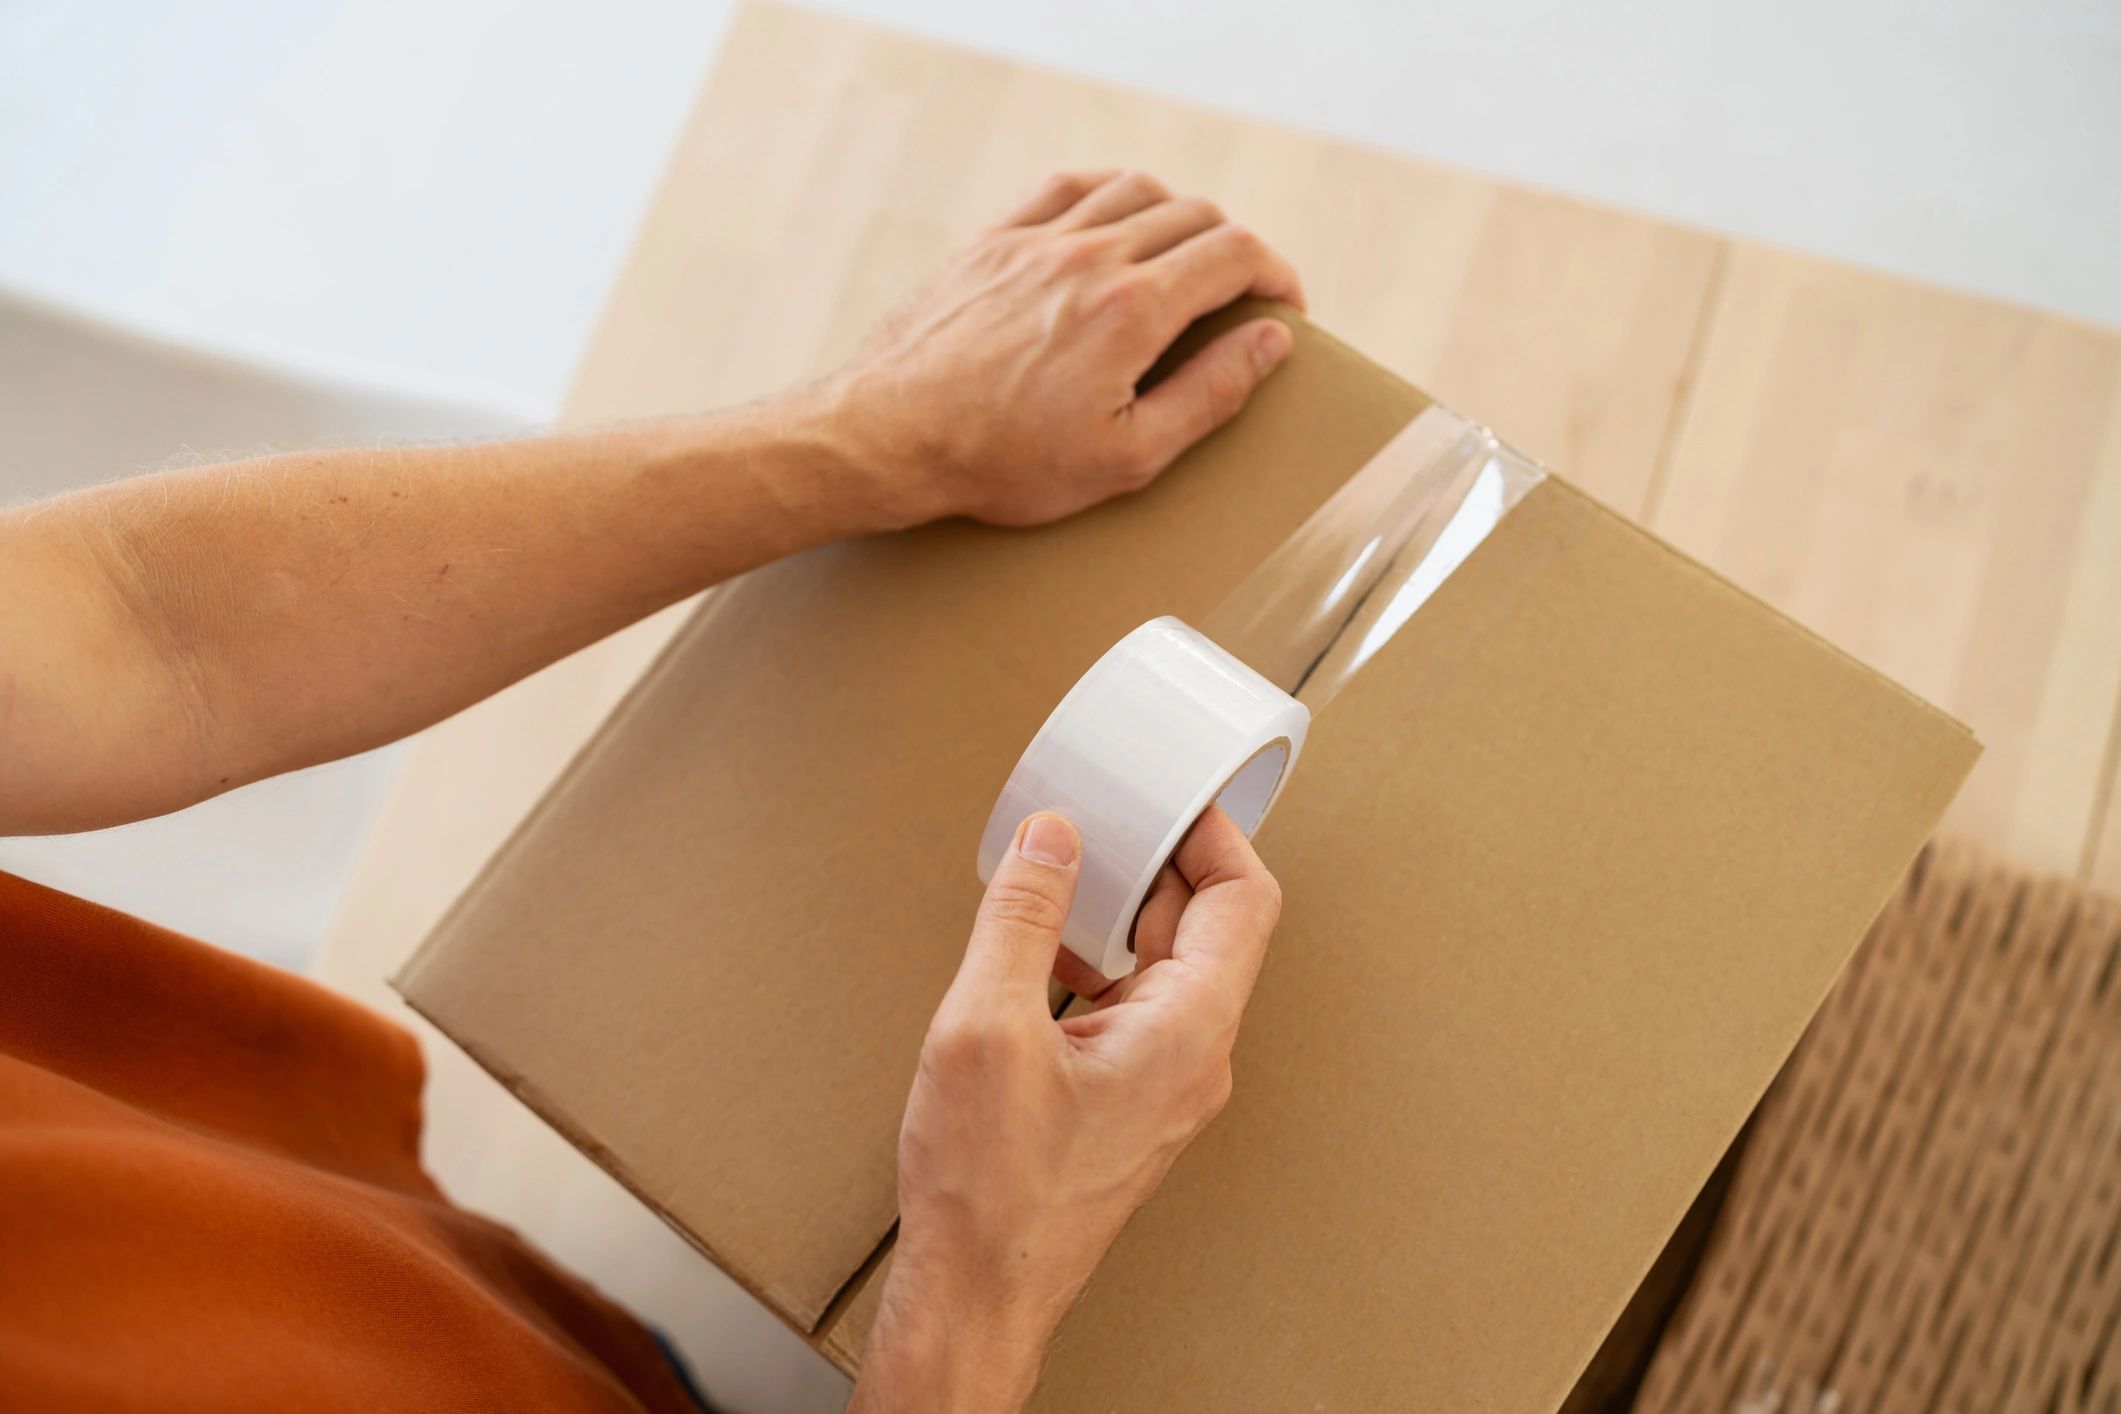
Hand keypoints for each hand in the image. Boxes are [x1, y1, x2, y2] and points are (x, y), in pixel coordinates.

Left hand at [822, 169, 1304, 528]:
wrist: (889, 436)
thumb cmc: (1004, 462)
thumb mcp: (1127, 457)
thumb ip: (1208, 394)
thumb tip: (1269, 342)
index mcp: (1134, 309)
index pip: (1236, 254)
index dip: (1277, 274)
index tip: (1284, 306)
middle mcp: (1091, 255)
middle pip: (1195, 215)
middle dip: (1235, 249)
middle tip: (1241, 294)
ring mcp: (1036, 239)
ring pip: (1135, 189)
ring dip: (1177, 215)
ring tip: (1184, 258)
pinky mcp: (991, 240)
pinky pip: (1066, 188)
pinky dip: (1107, 195)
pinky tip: (1113, 221)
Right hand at [847, 808, 1280, 1411]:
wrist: (977, 1294)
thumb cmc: (991, 1193)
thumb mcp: (986, 1025)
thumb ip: (1023, 916)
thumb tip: (1053, 841)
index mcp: (1188, 1031)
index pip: (1245, 901)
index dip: (1213, 835)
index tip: (1173, 799)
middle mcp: (1194, 1060)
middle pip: (1210, 930)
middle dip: (1160, 865)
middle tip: (1110, 822)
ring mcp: (1165, 1088)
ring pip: (1171, 971)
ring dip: (1127, 916)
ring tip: (1071, 878)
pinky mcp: (1130, 1108)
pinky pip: (1138, 1010)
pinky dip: (1104, 965)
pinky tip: (1047, 956)